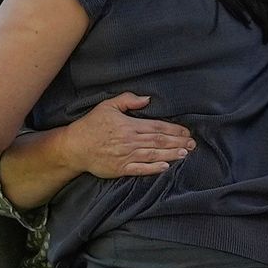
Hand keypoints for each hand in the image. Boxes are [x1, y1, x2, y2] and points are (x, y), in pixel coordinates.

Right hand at [49, 91, 193, 181]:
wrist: (74, 146)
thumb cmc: (91, 125)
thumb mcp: (107, 106)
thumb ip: (128, 100)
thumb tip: (147, 99)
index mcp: (129, 125)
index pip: (157, 127)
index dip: (174, 130)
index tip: (186, 132)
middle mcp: (130, 141)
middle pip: (159, 141)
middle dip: (178, 142)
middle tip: (192, 144)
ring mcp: (126, 156)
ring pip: (154, 155)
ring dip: (171, 154)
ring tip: (185, 154)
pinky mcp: (121, 169)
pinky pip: (140, 169)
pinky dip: (154, 168)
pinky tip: (166, 167)